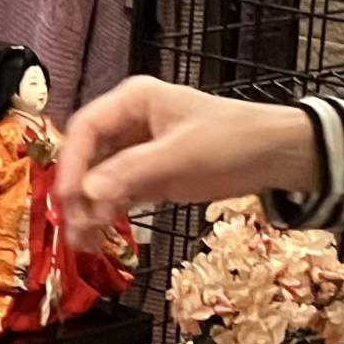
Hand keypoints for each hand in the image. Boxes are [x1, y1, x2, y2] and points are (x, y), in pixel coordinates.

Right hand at [54, 77, 318, 239]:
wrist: (276, 156)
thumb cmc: (232, 140)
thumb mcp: (182, 154)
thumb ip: (133, 171)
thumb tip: (88, 194)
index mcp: (133, 101)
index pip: (86, 129)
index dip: (71, 163)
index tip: (67, 198)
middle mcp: (129, 123)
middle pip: (87, 157)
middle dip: (77, 193)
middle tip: (73, 227)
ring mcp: (137, 152)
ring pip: (99, 180)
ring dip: (88, 209)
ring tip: (83, 242)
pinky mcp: (150, 178)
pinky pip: (117, 195)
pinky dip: (107, 215)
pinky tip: (98, 238)